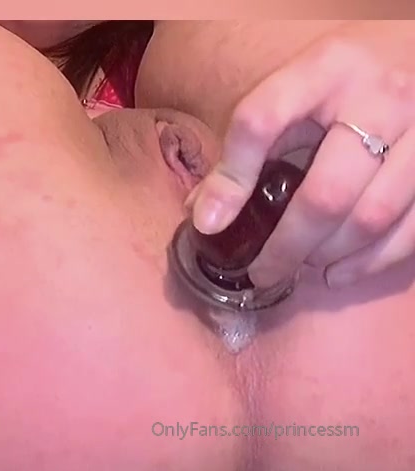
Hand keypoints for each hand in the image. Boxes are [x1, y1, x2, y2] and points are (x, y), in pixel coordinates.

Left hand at [188, 33, 414, 288]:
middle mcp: (381, 98)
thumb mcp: (298, 89)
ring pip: (372, 217)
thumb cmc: (346, 81)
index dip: (231, 177)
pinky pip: (413, 229)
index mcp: (326, 69)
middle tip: (262, 272)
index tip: (210, 223)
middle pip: (327, 192)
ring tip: (304, 266)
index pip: (263, 120)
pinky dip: (373, 261)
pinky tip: (342, 271)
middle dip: (288, 245)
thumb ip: (252, 143)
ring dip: (330, 255)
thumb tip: (206, 215)